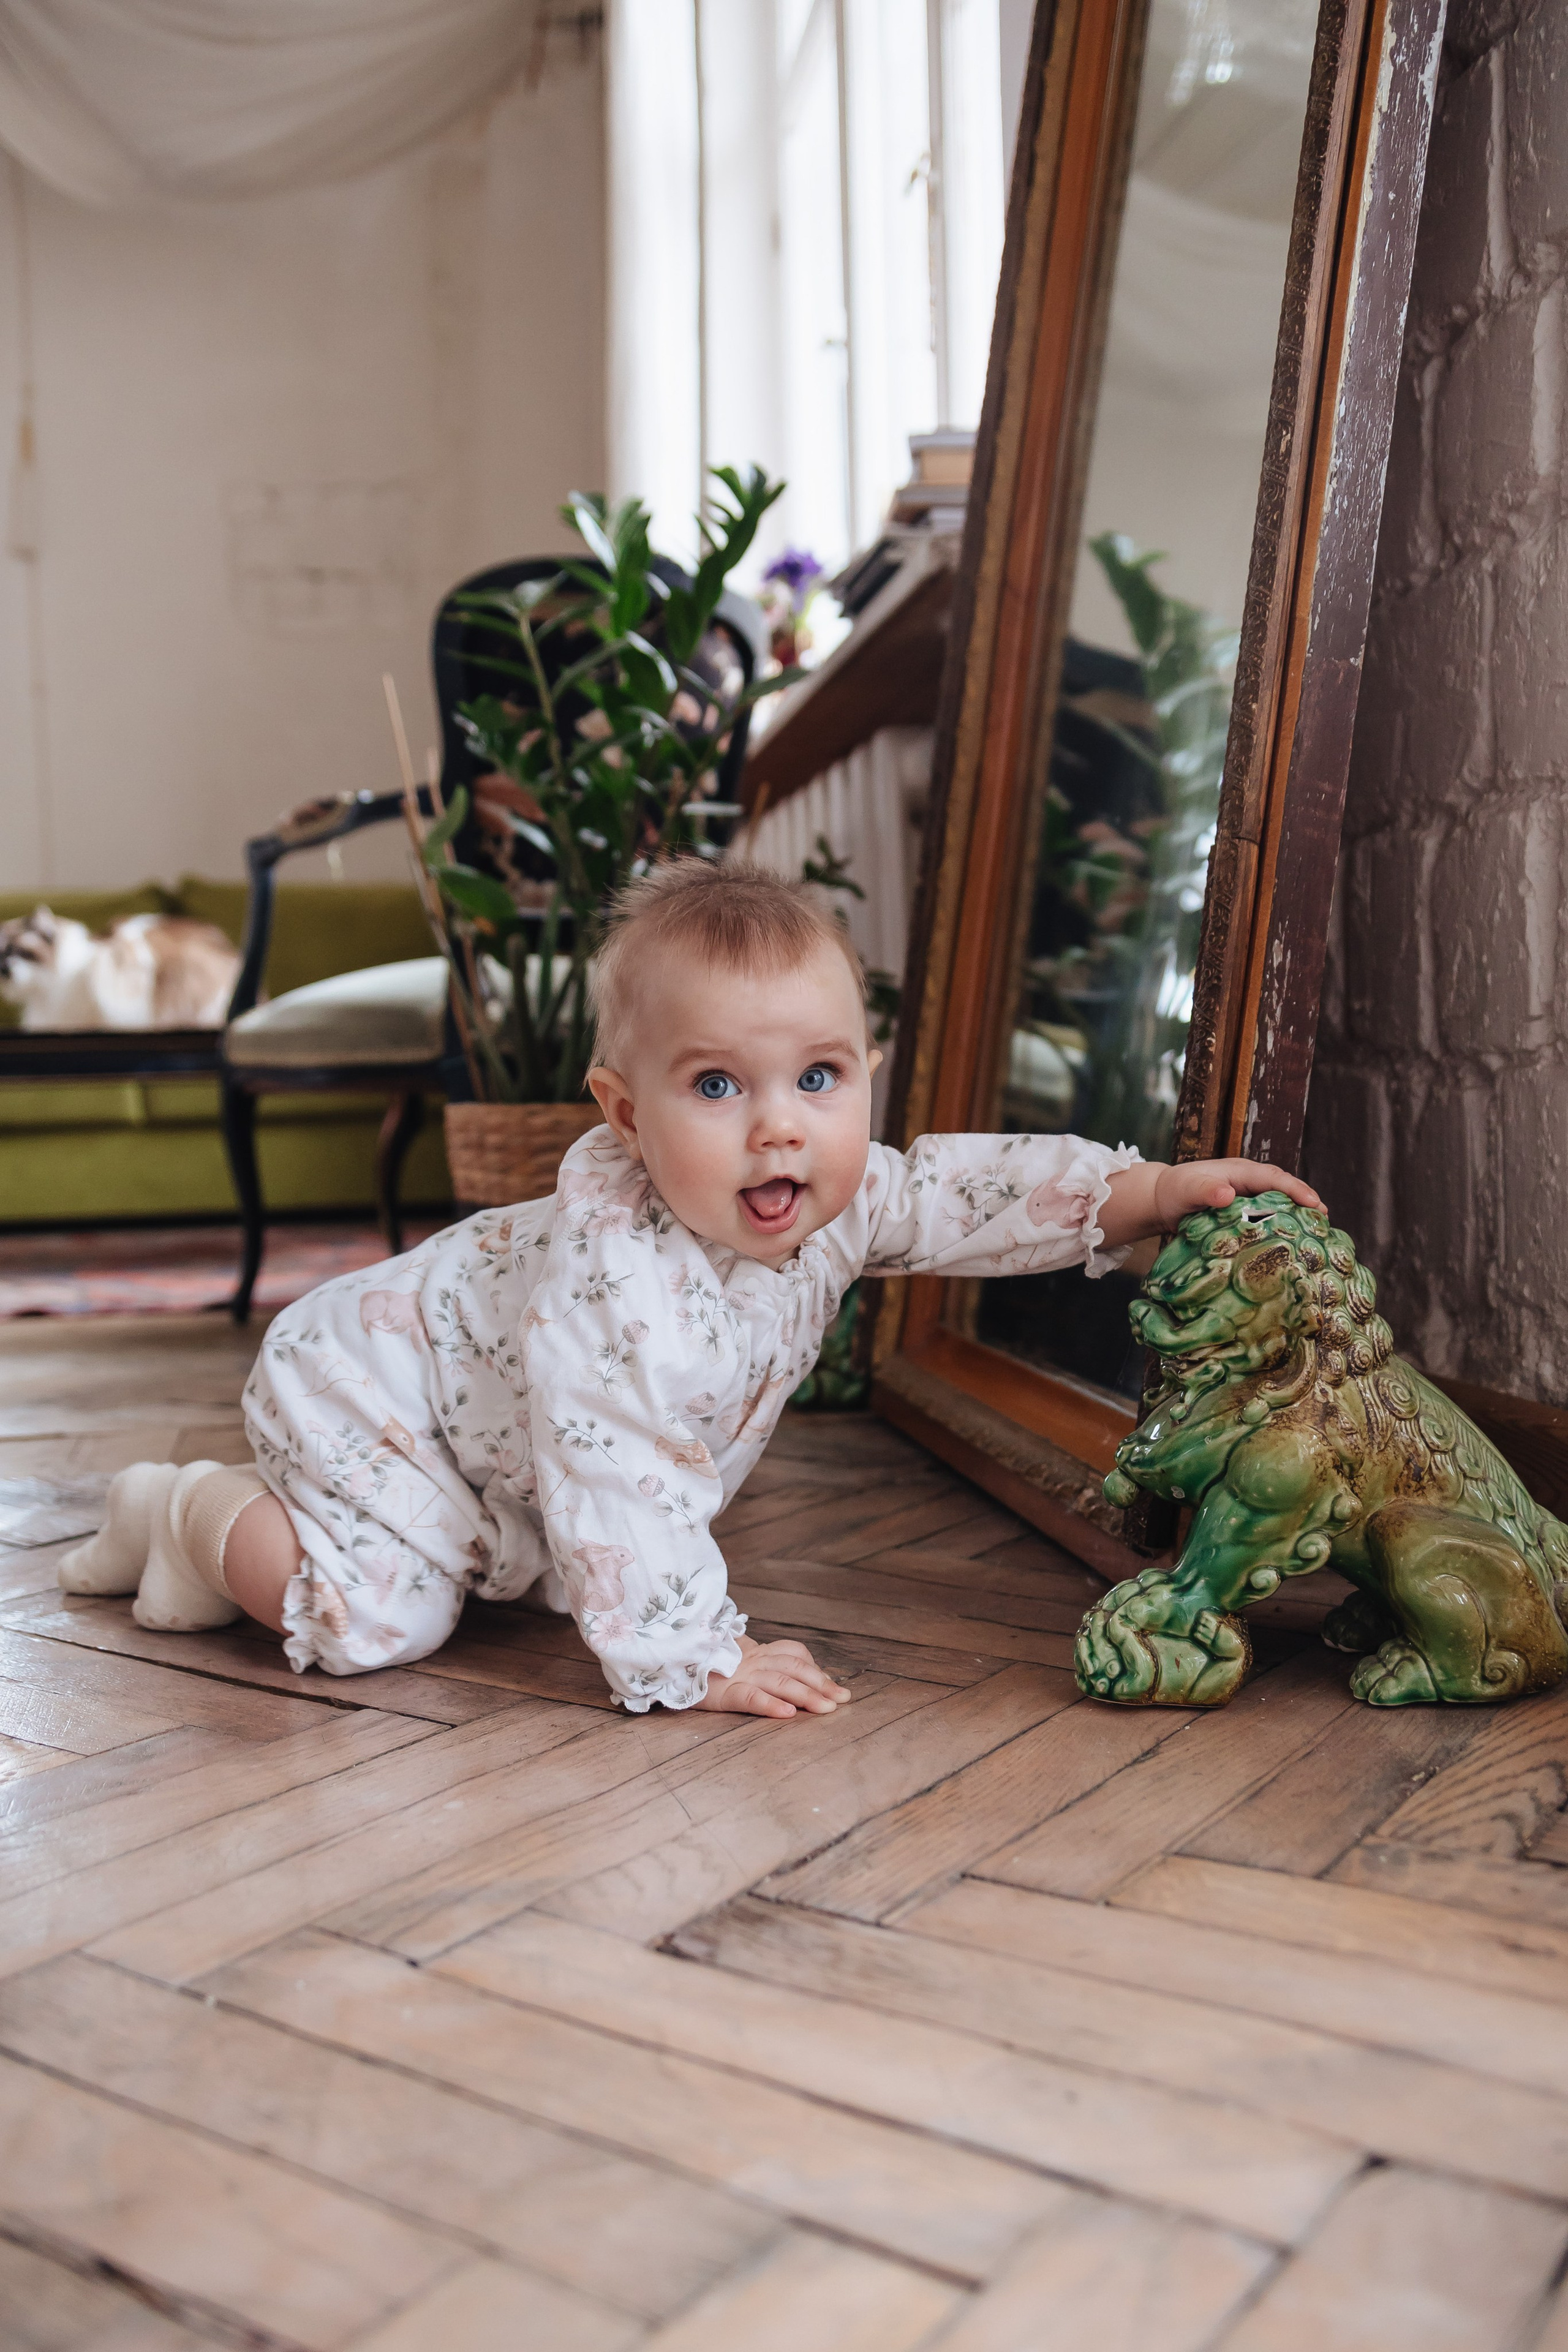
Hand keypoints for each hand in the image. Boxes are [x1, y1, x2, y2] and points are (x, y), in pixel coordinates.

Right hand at [697, 1634, 851, 1718]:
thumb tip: (794, 1685)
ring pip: (779, 1681)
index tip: (834, 1686)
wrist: (671, 1666)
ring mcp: (739, 1675)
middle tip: (843, 1699)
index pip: (793, 1653)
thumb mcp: (737, 1664)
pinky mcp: (724, 1693)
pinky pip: (751, 1697)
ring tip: (826, 1708)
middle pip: (793, 1668)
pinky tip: (788, 1714)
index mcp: (756, 1653)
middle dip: (821, 1683)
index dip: (815, 1667)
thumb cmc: (706, 1670)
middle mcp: (751, 1661)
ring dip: (806, 1694)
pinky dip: (771, 1705)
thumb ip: (761, 1667)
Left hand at [1103, 1158, 1322, 1247]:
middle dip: (1306, 1201)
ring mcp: (1249, 1197)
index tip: (1314, 1203)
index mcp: (1240, 1171)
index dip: (1296, 1189)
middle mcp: (1249, 1182)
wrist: (1164, 1200)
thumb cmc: (1176, 1191)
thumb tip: (1228, 1194)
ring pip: (1279, 1204)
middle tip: (1326, 1220)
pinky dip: (1283, 1226)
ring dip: (1299, 1215)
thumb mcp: (1187, 1189)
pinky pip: (1269, 1217)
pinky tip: (1293, 1243)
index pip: (1274, 1178)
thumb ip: (1205, 1190)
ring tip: (1319, 1233)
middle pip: (1284, 1189)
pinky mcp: (1245, 1213)